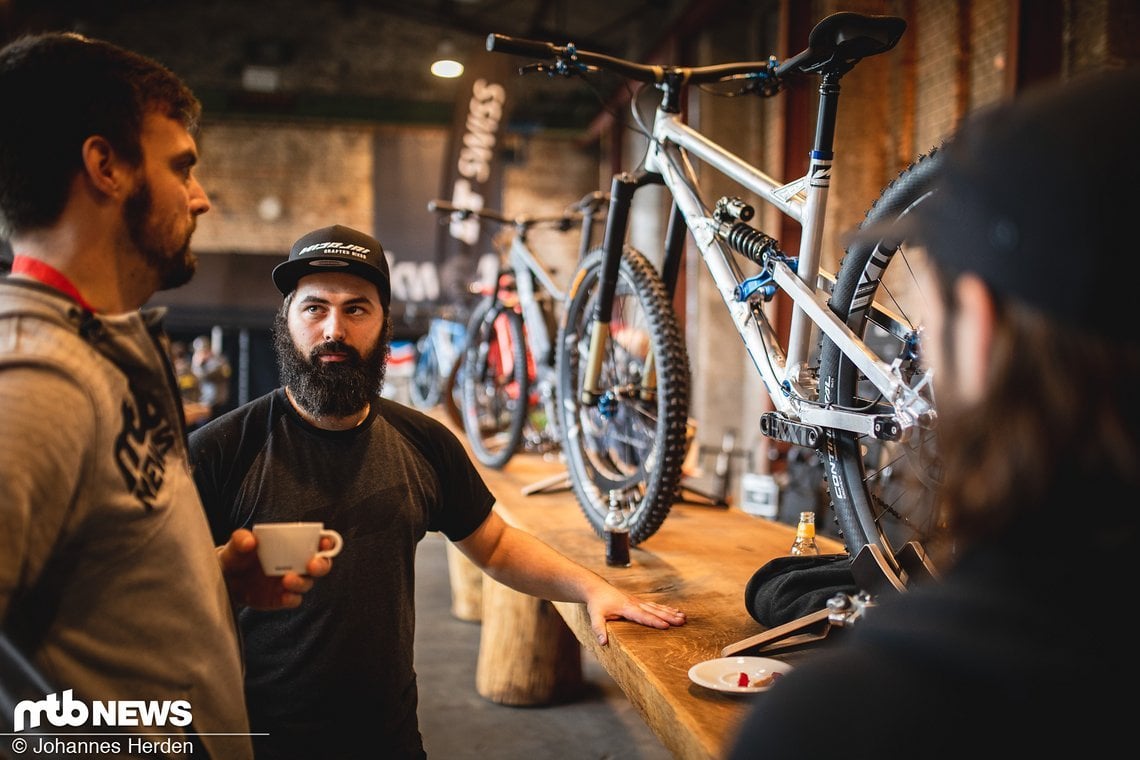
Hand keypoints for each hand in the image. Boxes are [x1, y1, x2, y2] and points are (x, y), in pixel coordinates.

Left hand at [217, 528, 333, 609]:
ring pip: (308, 583)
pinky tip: (285, 596)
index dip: (326, 542)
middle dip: (321, 565)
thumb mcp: (235, 545)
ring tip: (287, 579)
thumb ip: (241, 539)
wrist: (226, 581)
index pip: (317, 541)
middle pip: (321, 564)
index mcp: (292, 545)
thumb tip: (249, 541)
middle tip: (312, 564)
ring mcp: (290, 582)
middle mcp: (296, 563)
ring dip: (302, 581)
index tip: (324, 543)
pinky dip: (292, 598)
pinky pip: (294, 600)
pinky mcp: (281, 598)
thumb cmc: (236, 556)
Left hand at [585, 586, 685, 645]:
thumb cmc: (596, 603)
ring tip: (683, 617)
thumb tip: (603, 642)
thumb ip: (598, 629)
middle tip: (682, 621)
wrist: (596, 588)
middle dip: (669, 616)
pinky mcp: (639, 601)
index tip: (666, 626)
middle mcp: (635, 604)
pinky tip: (674, 610)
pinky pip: (654, 605)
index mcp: (626, 608)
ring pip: (657, 607)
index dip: (654, 621)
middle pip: (654, 611)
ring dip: (670, 612)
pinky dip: (665, 608)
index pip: (642, 616)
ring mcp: (638, 601)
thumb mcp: (595, 616)